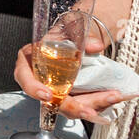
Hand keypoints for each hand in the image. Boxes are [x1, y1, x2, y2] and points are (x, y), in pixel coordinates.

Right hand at [13, 42, 137, 124]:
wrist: (82, 37)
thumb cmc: (68, 32)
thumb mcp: (72, 28)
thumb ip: (82, 35)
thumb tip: (95, 45)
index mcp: (31, 59)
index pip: (25, 77)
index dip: (34, 88)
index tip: (48, 95)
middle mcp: (42, 78)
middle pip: (51, 100)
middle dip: (74, 106)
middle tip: (90, 110)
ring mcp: (58, 90)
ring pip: (71, 107)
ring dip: (92, 105)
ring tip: (113, 96)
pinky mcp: (73, 96)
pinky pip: (84, 105)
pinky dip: (100, 102)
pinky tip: (114, 96)